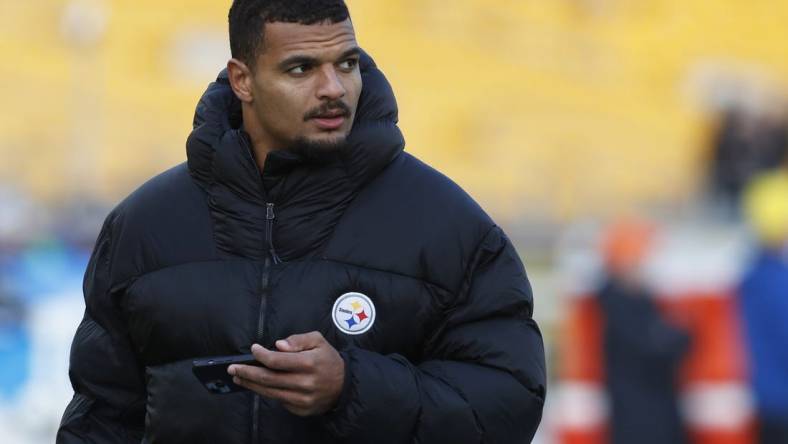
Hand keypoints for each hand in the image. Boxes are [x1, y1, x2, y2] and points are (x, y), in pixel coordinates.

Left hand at [227, 331, 344, 415]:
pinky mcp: (301, 410)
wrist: (344, 386)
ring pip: (270, 392)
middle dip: (247, 372)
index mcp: (310, 363)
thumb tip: (277, 345)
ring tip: (238, 377)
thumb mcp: (318, 341)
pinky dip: (268, 392)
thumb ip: (298, 340)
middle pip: (268, 379)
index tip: (253, 349)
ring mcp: (303, 399)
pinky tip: (259, 385)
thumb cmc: (328, 360)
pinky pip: (279, 401)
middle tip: (232, 368)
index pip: (277, 360)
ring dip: (251, 385)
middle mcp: (306, 383)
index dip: (261, 355)